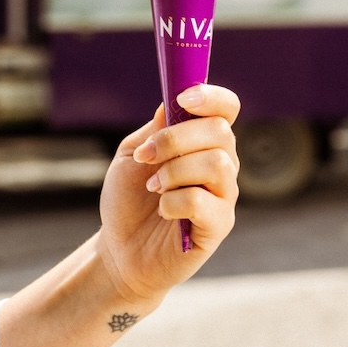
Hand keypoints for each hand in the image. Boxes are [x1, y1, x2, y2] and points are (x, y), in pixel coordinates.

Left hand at [97, 84, 239, 304]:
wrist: (120, 248)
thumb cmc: (129, 199)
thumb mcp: (133, 154)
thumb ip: (155, 128)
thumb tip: (172, 102)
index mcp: (203, 141)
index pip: (227, 108)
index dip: (212, 97)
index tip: (183, 99)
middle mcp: (222, 163)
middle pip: (220, 131)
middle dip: (175, 139)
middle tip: (147, 156)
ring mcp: (223, 195)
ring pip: (216, 164)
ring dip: (174, 171)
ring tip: (153, 187)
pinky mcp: (218, 226)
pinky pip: (203, 201)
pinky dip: (173, 201)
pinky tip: (162, 209)